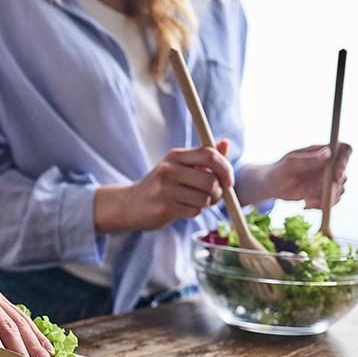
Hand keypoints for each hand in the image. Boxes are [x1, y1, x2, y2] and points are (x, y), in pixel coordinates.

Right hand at [95, 141, 233, 232]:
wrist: (129, 205)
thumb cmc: (160, 185)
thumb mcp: (178, 166)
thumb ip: (203, 157)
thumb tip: (225, 143)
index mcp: (175, 156)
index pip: (210, 154)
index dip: (226, 168)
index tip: (228, 181)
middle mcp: (169, 169)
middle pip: (210, 180)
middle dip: (219, 192)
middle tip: (214, 197)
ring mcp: (165, 189)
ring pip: (204, 198)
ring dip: (205, 204)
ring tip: (194, 202)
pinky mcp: (164, 208)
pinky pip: (194, 211)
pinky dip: (193, 212)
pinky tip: (181, 209)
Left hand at [267, 143, 350, 207]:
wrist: (269, 186)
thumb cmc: (276, 171)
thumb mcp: (289, 164)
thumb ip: (308, 160)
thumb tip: (328, 153)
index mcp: (320, 152)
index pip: (344, 151)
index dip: (345, 162)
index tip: (336, 176)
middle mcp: (326, 165)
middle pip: (343, 174)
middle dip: (333, 188)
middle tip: (317, 195)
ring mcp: (325, 178)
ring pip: (339, 189)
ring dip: (327, 199)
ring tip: (308, 201)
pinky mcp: (321, 191)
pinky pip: (331, 199)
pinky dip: (322, 205)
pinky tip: (307, 205)